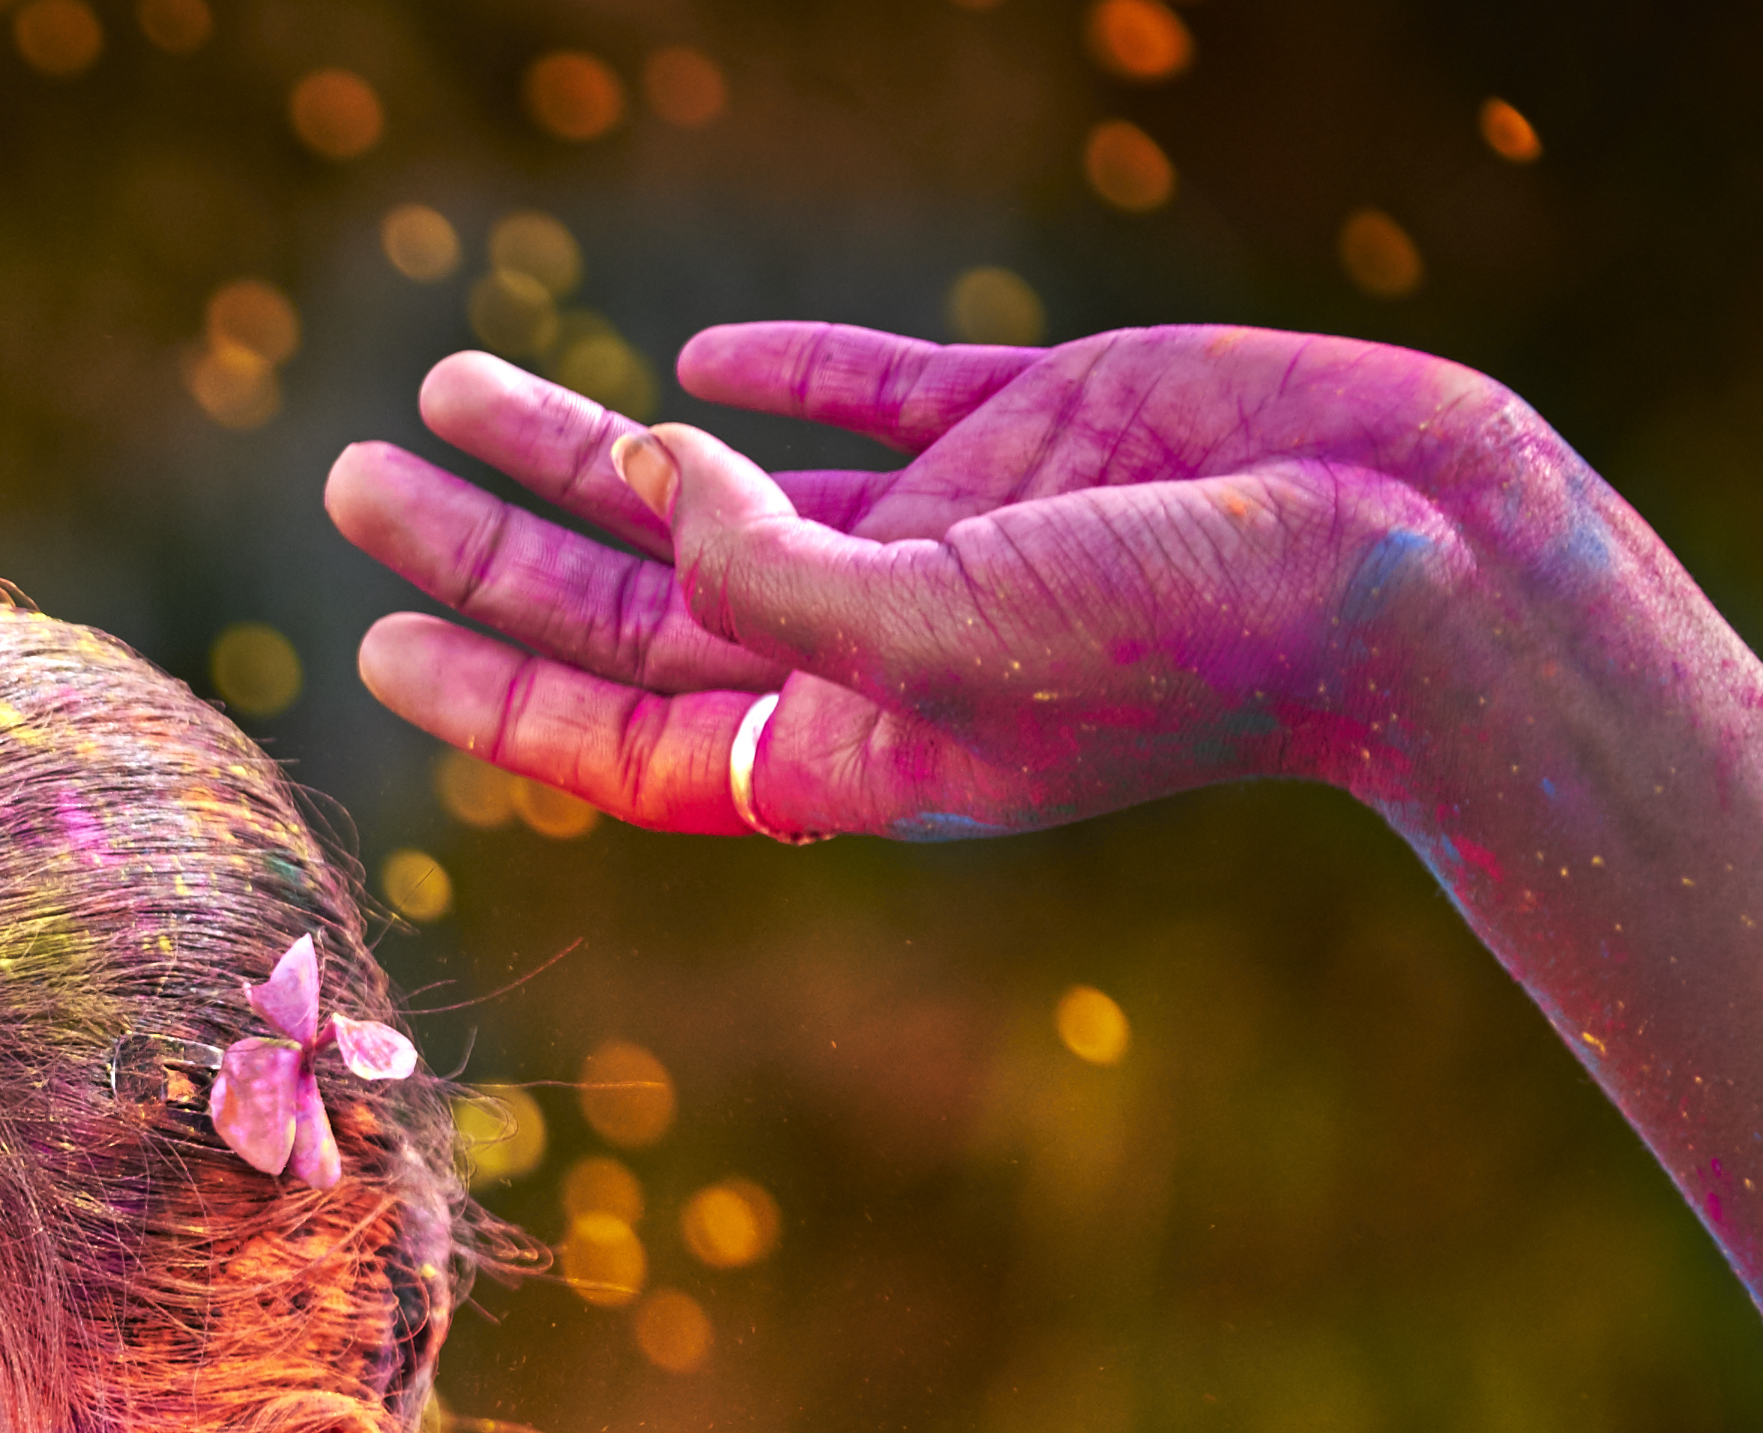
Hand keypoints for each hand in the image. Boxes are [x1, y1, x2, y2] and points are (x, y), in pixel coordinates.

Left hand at [326, 322, 1568, 839]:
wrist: (1411, 561)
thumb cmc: (1178, 637)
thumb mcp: (940, 630)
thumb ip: (774, 575)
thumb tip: (656, 484)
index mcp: (850, 745)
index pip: (621, 732)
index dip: (491, 690)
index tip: (372, 639)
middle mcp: (881, 647)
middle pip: (629, 603)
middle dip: (488, 540)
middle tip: (351, 476)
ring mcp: (954, 537)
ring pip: (716, 491)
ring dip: (581, 442)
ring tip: (449, 384)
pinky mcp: (1036, 430)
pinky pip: (877, 400)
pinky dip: (784, 376)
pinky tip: (696, 357)